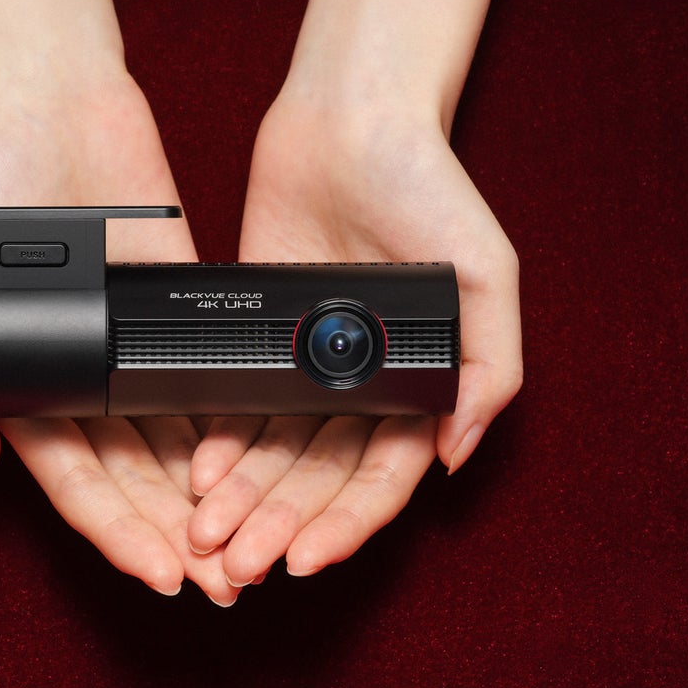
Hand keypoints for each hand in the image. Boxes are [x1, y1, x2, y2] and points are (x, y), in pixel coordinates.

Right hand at [0, 71, 240, 604]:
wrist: (53, 108)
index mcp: (27, 389)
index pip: (77, 484)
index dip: (116, 535)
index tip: (162, 575)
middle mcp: (84, 384)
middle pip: (135, 483)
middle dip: (175, 539)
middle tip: (226, 586)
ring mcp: (133, 353)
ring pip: (177, 448)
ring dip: (210, 503)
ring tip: (253, 549)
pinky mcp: (178, 317)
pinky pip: (208, 385)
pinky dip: (232, 433)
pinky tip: (269, 471)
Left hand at [187, 92, 521, 583]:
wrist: (352, 120)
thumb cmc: (433, 189)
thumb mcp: (486, 274)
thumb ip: (489, 365)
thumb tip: (459, 455)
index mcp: (422, 384)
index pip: (382, 478)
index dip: (347, 524)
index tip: (308, 560)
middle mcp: (363, 386)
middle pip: (319, 479)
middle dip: (282, 527)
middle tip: (240, 567)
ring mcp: (308, 365)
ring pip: (275, 455)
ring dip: (245, 501)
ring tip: (210, 539)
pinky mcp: (259, 336)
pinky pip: (238, 405)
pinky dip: (220, 445)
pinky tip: (198, 475)